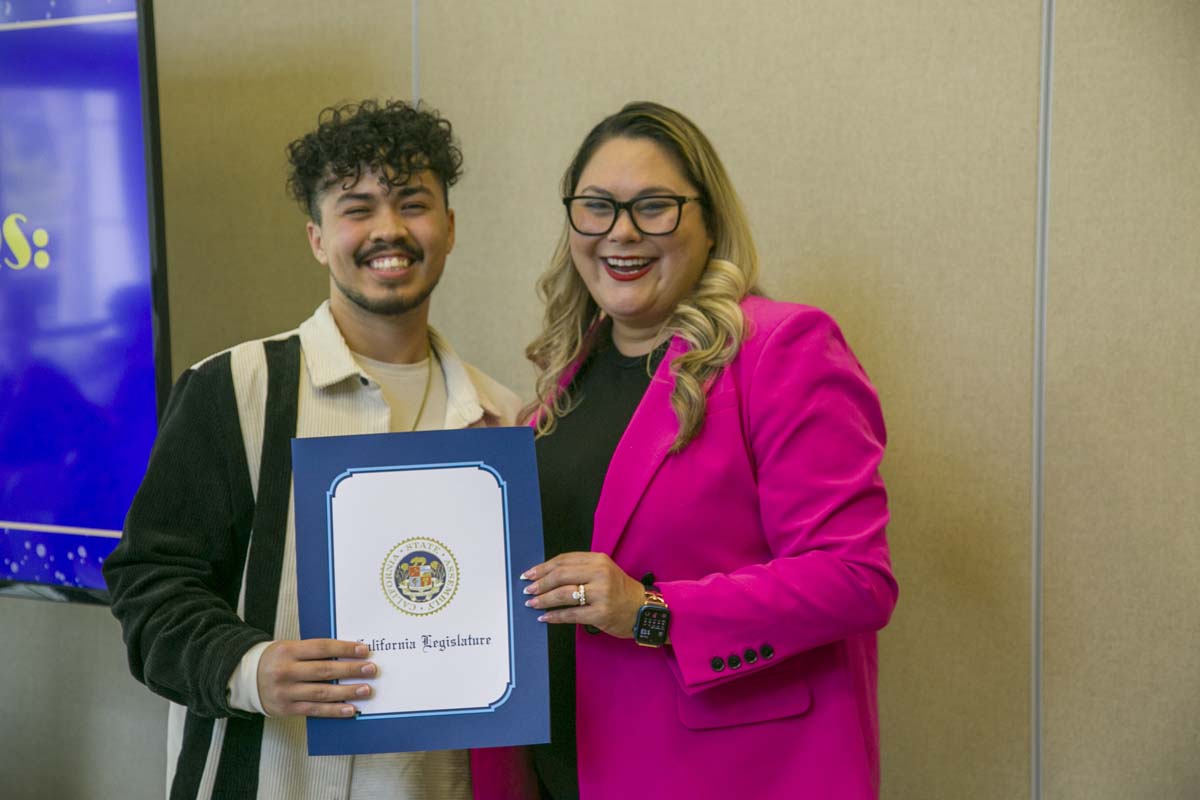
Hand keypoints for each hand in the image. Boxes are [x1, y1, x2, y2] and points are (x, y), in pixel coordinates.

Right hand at [257, 639, 375, 717]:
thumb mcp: (290, 648)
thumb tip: (349, 655)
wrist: (246, 679)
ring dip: (347, 692)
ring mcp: (285, 691)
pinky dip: (334, 710)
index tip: (364, 650)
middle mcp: (285, 671)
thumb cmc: (276, 660)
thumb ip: (314, 651)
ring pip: (321, 692)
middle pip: (324, 671)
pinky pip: (314, 710)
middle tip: (371, 670)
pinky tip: (350, 709)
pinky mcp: (286, 708)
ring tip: (366, 690)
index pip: (321, 648)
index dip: (344, 649)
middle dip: (351, 670)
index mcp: (288, 650)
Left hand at [521, 552, 645, 638]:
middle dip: (540, 583)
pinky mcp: (601, 613)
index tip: (529, 574)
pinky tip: (545, 617)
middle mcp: (600, 573)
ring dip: (543, 600)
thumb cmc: (621, 591)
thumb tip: (547, 575)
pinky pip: (571, 615)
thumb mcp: (604, 571)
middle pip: (560, 575)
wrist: (644, 609)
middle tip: (528, 589)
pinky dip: (555, 616)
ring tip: (532, 604)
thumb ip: (580, 569)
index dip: (543, 567)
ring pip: (563, 594)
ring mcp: (601, 594)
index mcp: (598, 560)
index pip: (563, 560)